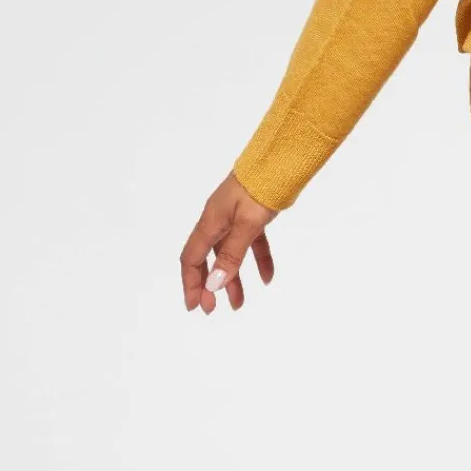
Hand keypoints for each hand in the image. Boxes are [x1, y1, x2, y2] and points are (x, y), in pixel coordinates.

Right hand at [179, 172, 278, 314]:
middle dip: (209, 285)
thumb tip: (214, 285)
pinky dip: (257, 260)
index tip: (195, 306)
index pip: (192, 259)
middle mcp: (218, 220)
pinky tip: (268, 278)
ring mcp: (234, 218)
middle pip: (207, 259)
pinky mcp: (251, 215)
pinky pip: (251, 243)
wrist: (280, 161)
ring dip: (233, 279)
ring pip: (229, 254)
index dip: (191, 283)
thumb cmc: (260, 189)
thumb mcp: (247, 225)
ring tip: (239, 304)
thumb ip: (232, 255)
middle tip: (214, 310)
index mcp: (210, 222)